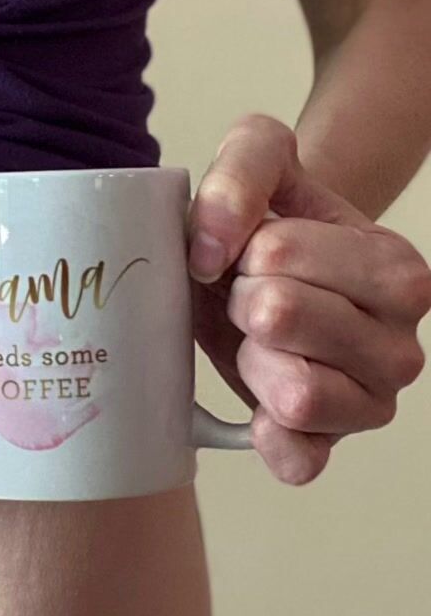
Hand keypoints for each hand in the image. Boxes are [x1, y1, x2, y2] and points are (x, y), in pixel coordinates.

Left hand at [188, 114, 430, 483]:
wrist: (265, 263)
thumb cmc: (273, 213)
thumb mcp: (260, 154)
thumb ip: (240, 171)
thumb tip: (212, 245)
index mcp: (400, 272)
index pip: (281, 252)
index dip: (247, 245)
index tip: (261, 248)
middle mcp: (403, 347)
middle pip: (279, 318)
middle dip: (242, 297)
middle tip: (253, 293)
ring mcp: (372, 404)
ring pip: (294, 395)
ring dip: (251, 359)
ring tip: (257, 339)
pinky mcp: (330, 447)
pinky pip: (297, 461)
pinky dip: (266, 437)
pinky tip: (257, 402)